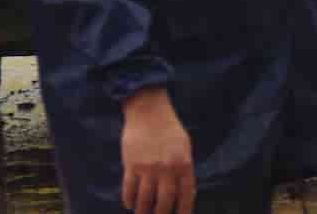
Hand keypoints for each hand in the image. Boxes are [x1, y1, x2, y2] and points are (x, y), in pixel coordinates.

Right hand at [119, 86, 195, 213]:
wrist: (149, 112)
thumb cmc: (170, 129)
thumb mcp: (185, 147)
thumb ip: (185, 168)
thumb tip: (187, 191)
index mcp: (184, 163)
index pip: (186, 194)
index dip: (184, 209)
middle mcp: (167, 168)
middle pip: (164, 201)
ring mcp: (148, 168)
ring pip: (144, 199)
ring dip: (143, 211)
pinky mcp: (131, 165)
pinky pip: (129, 189)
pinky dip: (129, 200)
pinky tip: (130, 205)